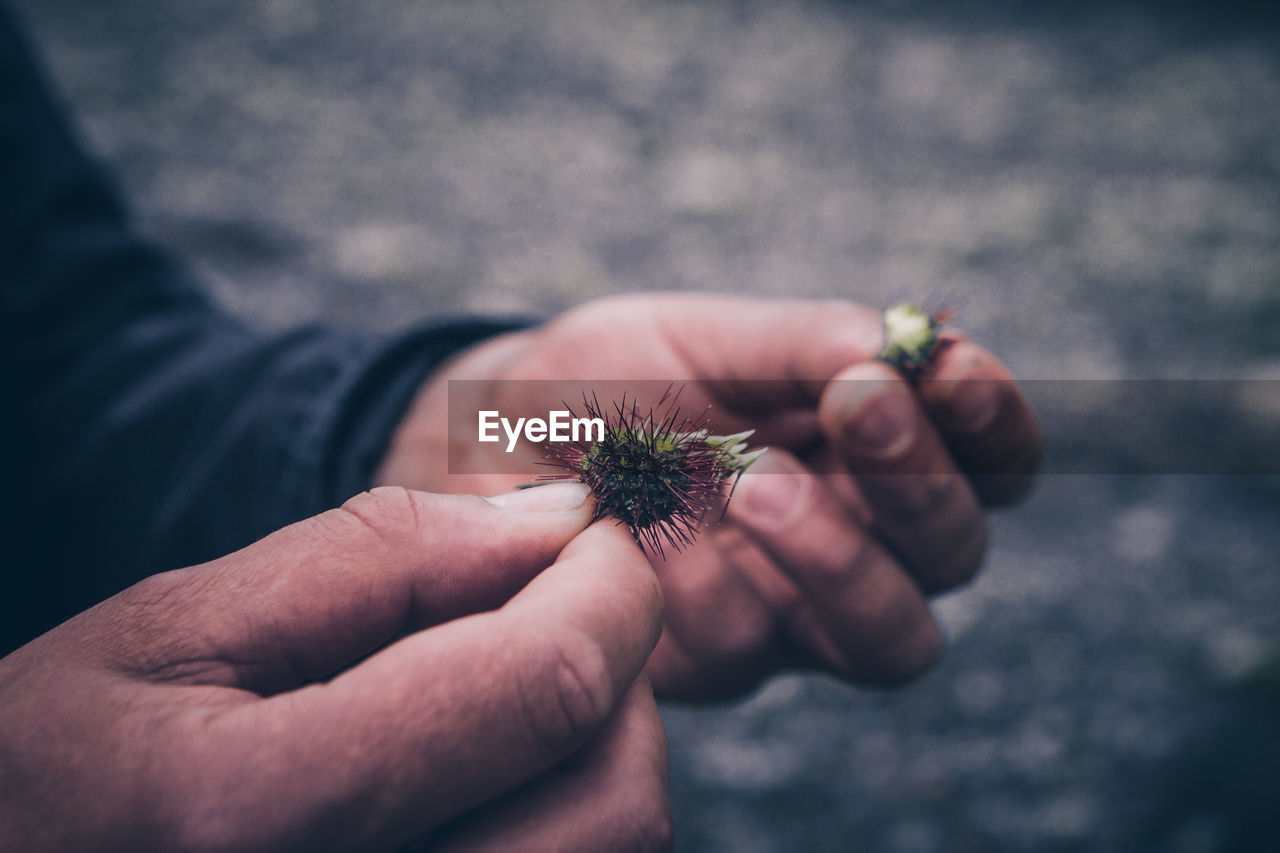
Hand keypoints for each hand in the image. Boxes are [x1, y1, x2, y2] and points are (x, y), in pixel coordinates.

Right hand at [0, 485, 670, 851]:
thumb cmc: (61, 768)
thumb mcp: (177, 625)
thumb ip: (379, 557)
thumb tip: (558, 520)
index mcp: (264, 817)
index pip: (544, 688)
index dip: (608, 588)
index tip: (595, 534)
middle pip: (614, 797)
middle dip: (615, 669)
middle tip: (547, 601)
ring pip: (612, 850)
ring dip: (595, 742)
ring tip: (497, 684)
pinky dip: (565, 805)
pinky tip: (483, 764)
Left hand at [378, 293, 1040, 699]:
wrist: (490, 444)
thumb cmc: (611, 380)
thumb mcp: (704, 336)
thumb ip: (805, 343)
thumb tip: (904, 344)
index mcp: (867, 450)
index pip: (987, 458)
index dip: (995, 421)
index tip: (951, 366)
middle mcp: (853, 536)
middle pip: (955, 550)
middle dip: (921, 480)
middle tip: (857, 407)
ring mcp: (791, 608)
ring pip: (892, 634)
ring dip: (841, 556)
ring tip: (756, 483)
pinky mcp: (720, 658)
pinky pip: (756, 644)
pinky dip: (717, 582)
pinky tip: (649, 527)